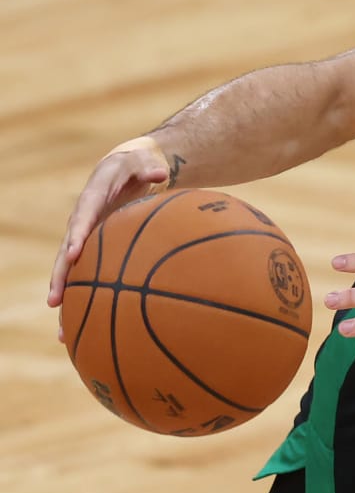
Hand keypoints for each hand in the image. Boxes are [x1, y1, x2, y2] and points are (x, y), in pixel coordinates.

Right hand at [51, 136, 172, 319]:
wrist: (128, 167)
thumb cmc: (137, 165)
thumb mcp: (142, 161)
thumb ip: (149, 167)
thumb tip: (160, 173)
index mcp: (92, 198)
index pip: (82, 217)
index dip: (76, 236)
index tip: (72, 255)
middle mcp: (83, 220)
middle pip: (67, 251)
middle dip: (60, 277)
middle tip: (55, 301)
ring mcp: (87, 236)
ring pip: (71, 270)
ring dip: (67, 297)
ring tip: (62, 331)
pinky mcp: (95, 248)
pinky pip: (86, 273)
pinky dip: (83, 297)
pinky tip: (81, 326)